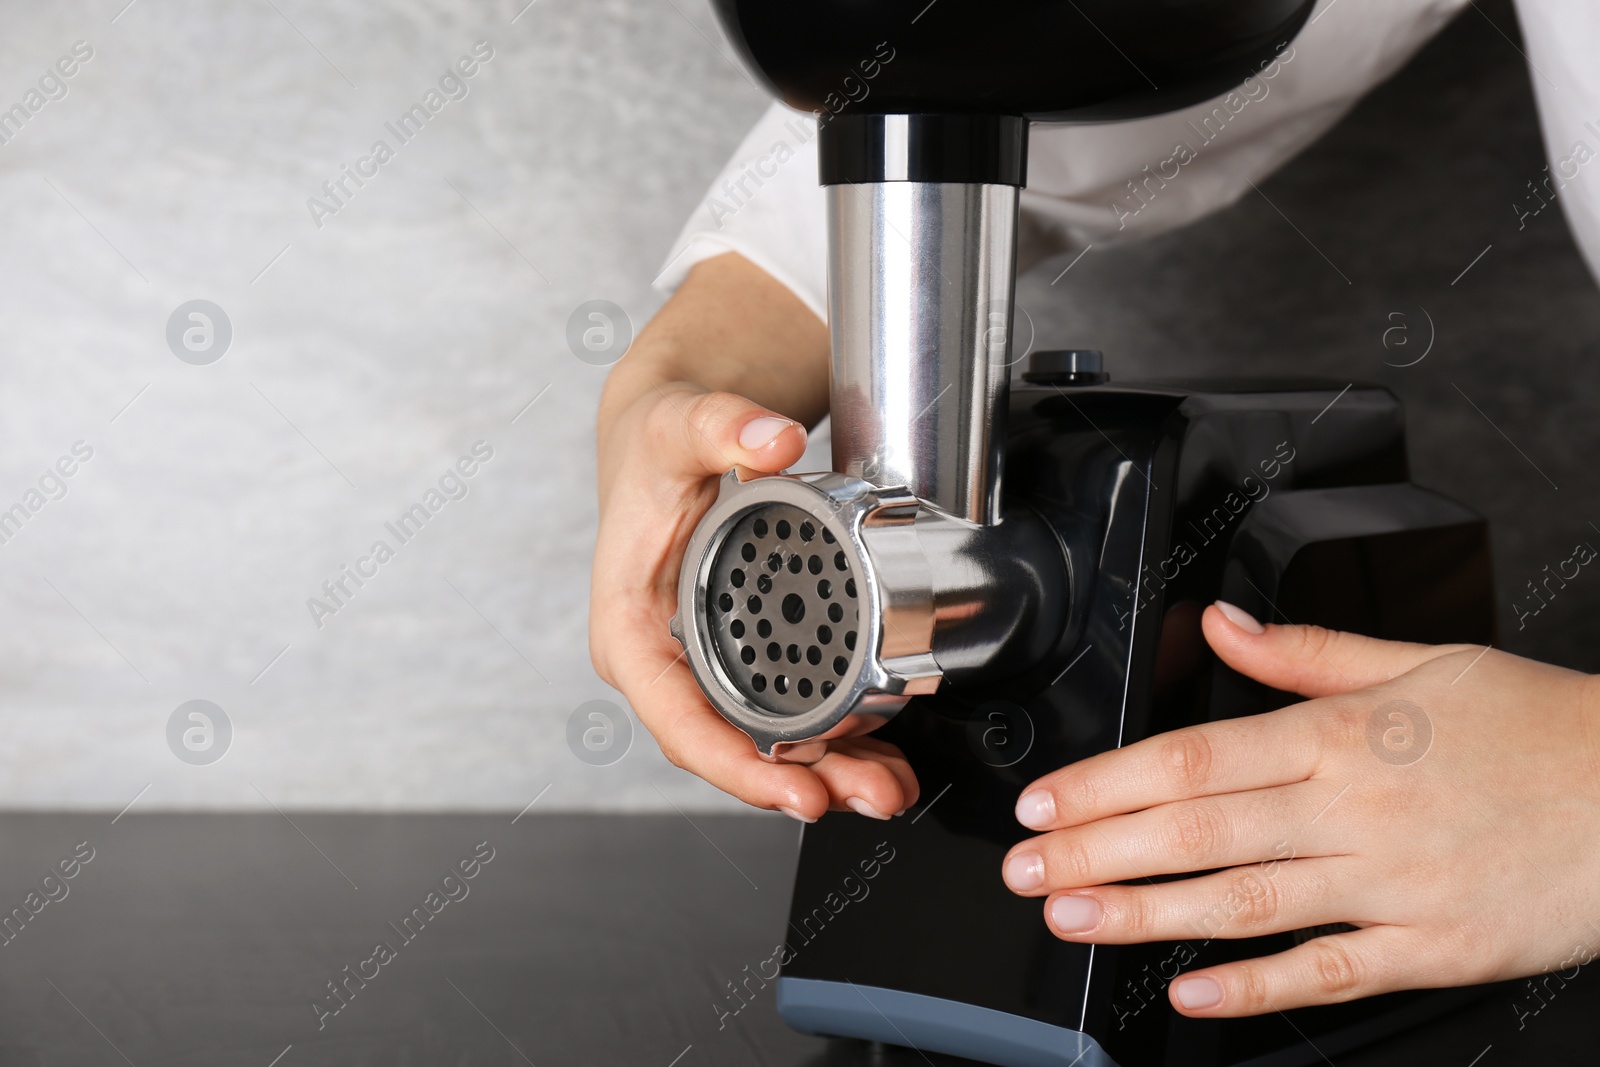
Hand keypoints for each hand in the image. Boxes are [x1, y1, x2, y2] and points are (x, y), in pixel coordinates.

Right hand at [590, 381, 918, 822]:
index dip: (737, 766)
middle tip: (866, 795)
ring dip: (830, 773)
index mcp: (631, 632)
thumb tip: (770, 440)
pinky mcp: (745, 656)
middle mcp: (667, 663)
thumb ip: (720, 426)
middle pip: (733, 748)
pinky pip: (789, 712)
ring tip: (888, 788)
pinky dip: (837, 739)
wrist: (669, 433)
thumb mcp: (677, 426)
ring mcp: (707, 665)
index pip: (680, 724)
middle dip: (803, 783)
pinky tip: (883, 754)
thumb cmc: (653, 444)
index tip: (794, 788)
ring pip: (767, 742)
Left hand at [1001, 602, 1599, 1016]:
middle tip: (1027, 868)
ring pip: (1244, 902)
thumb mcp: (1423, 660)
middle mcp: (1354, 807)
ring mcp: (1391, 882)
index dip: (1107, 783)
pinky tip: (1191, 992)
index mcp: (1343, 733)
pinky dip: (1257, 986)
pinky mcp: (1433, 946)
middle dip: (1097, 850)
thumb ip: (1306, 649)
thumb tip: (1220, 622)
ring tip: (1074, 918)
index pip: (1194, 758)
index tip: (1045, 802)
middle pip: (1198, 832)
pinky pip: (1330, 971)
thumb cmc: (1535, 726)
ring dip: (1146, 913)